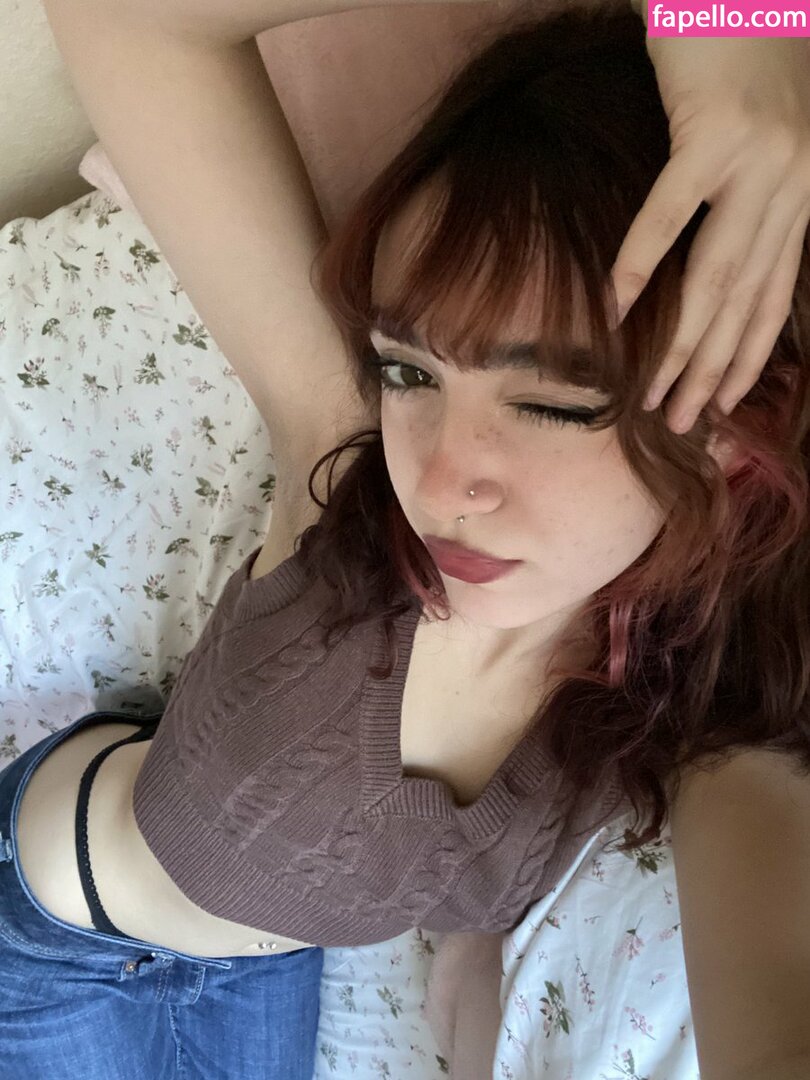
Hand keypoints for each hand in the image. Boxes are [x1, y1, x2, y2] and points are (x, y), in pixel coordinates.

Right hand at [610, 34, 809, 433]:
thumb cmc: (736, 56)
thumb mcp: (749, 138)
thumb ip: (734, 199)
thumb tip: (687, 260)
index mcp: (799, 192)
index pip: (775, 294)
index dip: (747, 356)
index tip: (719, 406)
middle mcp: (791, 184)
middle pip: (745, 299)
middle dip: (711, 369)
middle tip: (677, 421)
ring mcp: (761, 160)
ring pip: (717, 274)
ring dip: (682, 341)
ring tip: (650, 390)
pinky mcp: (717, 133)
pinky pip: (673, 212)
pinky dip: (642, 261)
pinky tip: (616, 306)